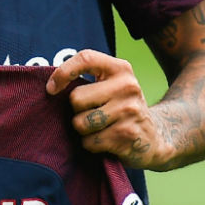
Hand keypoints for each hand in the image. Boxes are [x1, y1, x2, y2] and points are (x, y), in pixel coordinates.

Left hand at [45, 50, 166, 170]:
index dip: (63, 72)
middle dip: (76, 112)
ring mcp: (129, 110)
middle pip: (76, 98)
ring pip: (80, 123)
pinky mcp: (126, 135)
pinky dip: (92, 145)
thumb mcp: (112, 86)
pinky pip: (89, 142)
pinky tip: (107, 141)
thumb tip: (50, 87)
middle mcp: (127, 86)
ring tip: (101, 128)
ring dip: (84, 131)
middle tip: (94, 114)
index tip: (51, 89)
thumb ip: (88, 80)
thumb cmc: (122, 109)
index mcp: (120, 69)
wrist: (154, 138)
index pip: (86, 58)